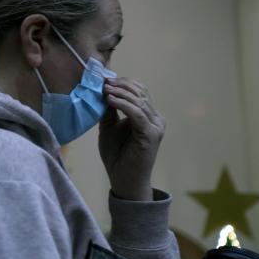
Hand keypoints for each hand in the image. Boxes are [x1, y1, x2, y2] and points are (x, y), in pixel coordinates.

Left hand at [97, 76, 164, 200]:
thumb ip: (109, 111)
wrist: (124, 180)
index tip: (104, 79)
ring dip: (120, 93)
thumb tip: (103, 91)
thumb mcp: (109, 128)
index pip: (139, 91)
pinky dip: (123, 104)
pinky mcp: (151, 134)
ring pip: (139, 101)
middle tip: (103, 82)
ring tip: (104, 89)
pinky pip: (137, 113)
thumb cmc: (117, 156)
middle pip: (140, 93)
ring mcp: (156, 126)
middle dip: (121, 85)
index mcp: (147, 116)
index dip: (123, 83)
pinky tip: (110, 100)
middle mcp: (155, 119)